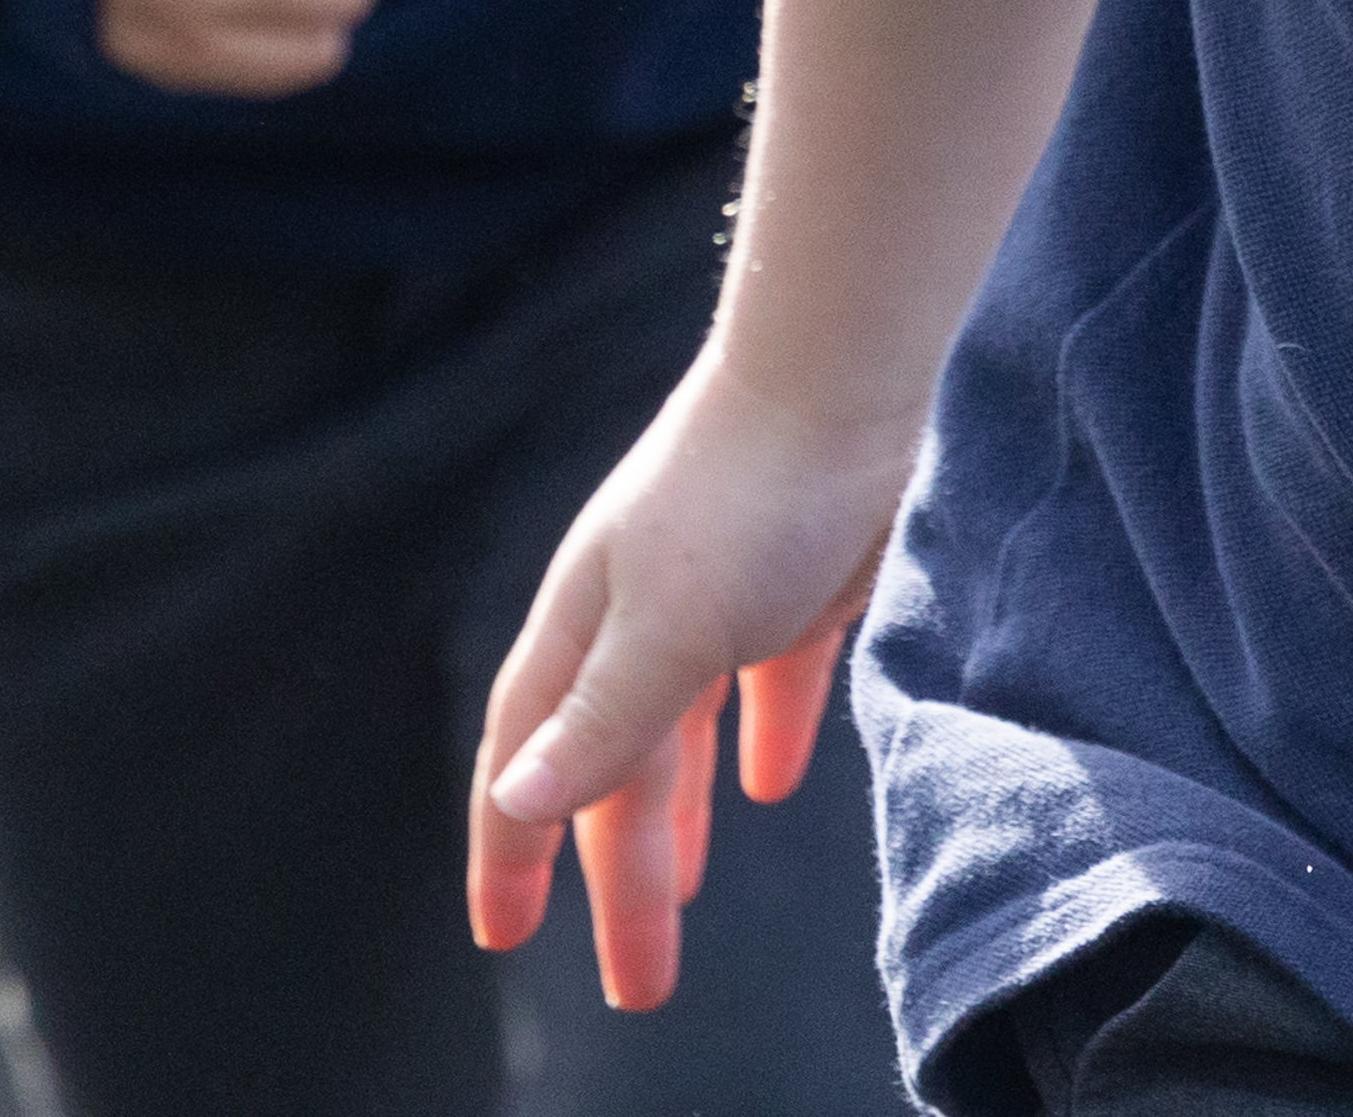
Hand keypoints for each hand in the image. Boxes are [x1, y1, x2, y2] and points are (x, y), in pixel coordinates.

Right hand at [469, 356, 910, 1008]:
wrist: (850, 369)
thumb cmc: (749, 493)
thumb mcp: (669, 625)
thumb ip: (601, 719)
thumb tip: (517, 802)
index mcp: (589, 621)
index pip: (527, 756)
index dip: (509, 846)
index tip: (502, 934)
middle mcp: (642, 608)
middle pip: (615, 765)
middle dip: (618, 875)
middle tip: (637, 983)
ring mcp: (721, 588)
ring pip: (683, 729)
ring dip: (683, 816)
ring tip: (684, 896)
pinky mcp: (801, 576)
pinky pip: (769, 678)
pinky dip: (764, 733)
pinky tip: (774, 782)